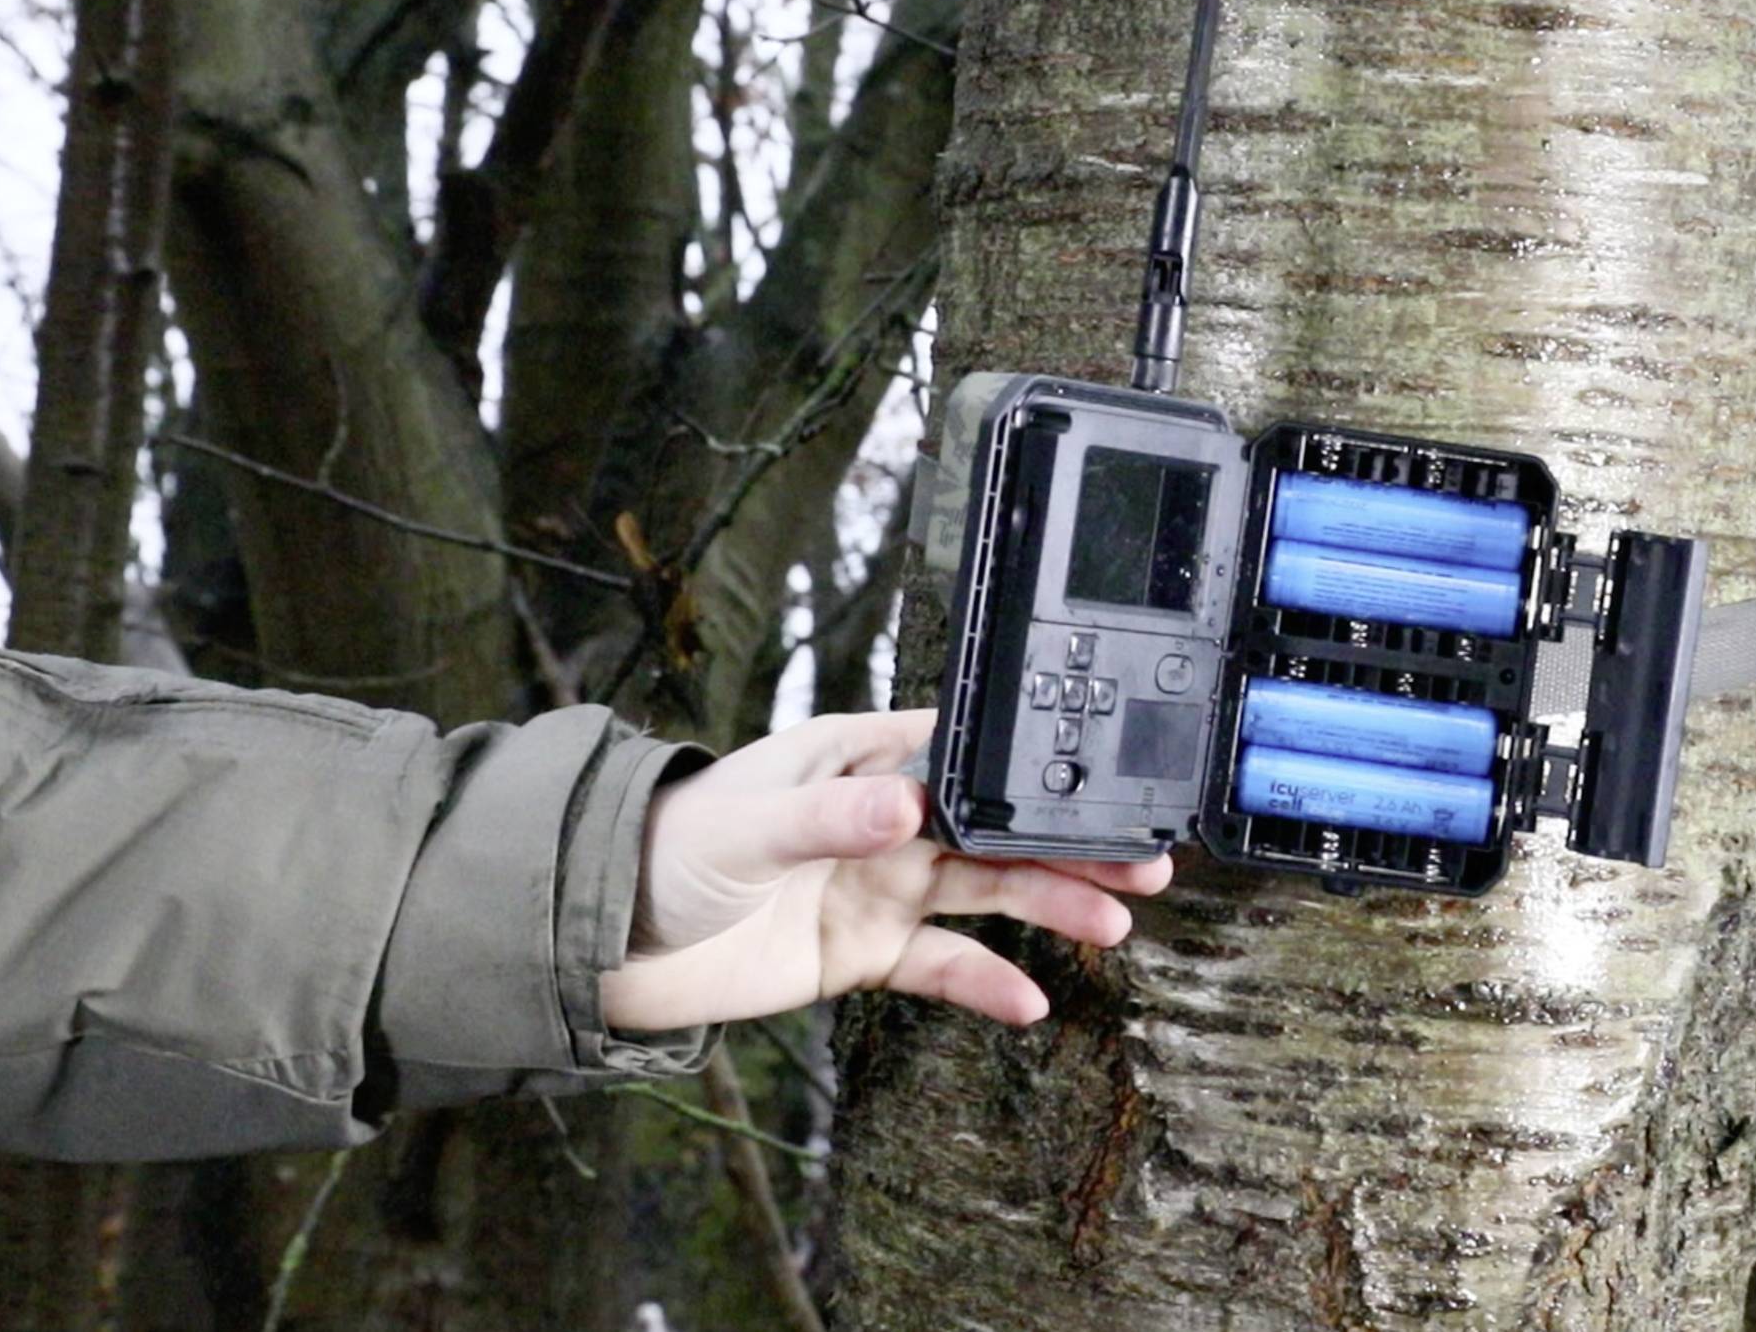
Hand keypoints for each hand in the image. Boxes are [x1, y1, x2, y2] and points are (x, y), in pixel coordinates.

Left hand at [597, 709, 1172, 1031]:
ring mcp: (881, 886)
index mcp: (861, 758)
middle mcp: (884, 818)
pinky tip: (1031, 1002)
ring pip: (989, 893)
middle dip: (1073, 843)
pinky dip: (987, 983)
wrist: (609, 944)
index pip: (966, 752)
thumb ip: (830, 816)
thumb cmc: (667, 851)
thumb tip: (905, 808)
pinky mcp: (865, 951)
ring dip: (1053, 906)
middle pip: (999, 827)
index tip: (1104, 779)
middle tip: (1146, 859)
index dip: (1036, 764)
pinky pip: (944, 965)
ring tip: (1117, 925)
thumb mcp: (751, 826)